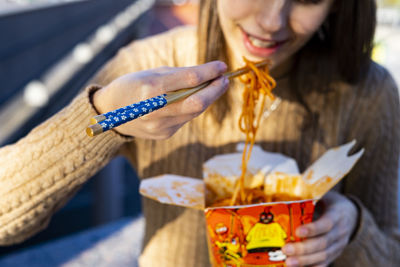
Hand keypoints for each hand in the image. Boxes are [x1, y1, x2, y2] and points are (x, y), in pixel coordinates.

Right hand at [93, 61, 227, 137]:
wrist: (111, 112)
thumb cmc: (132, 86)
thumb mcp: (152, 73)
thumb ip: (179, 75)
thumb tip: (208, 74)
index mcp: (150, 89)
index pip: (190, 80)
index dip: (210, 72)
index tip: (221, 65)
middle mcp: (156, 110)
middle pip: (198, 102)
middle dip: (216, 90)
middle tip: (224, 79)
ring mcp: (160, 125)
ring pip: (195, 112)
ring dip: (209, 98)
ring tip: (216, 86)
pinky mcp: (164, 134)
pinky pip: (186, 119)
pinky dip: (194, 108)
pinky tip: (195, 99)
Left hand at [282, 191, 358, 266]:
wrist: (350, 214)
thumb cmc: (329, 202)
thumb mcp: (323, 195)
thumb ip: (309, 197)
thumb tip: (286, 193)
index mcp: (337, 215)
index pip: (326, 224)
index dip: (313, 229)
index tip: (298, 231)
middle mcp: (340, 232)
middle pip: (323, 243)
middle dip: (303, 248)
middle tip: (286, 249)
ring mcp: (338, 246)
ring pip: (323, 256)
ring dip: (305, 261)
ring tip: (288, 262)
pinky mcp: (333, 254)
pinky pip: (324, 264)